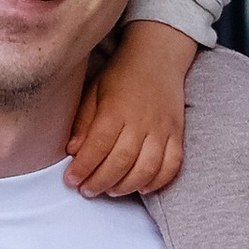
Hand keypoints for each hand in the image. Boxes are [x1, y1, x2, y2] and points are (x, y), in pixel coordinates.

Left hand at [64, 22, 194, 199]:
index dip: (84, 167)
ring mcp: (162, 128)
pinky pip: (173, 164)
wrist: (158, 57)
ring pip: (147, 167)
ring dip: (127, 186)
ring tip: (110, 190)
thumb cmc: (121, 75)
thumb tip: (73, 151)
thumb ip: (84, 121)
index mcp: (116, 108)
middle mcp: (141, 120)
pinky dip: (158, 181)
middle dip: (101, 181)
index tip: (71, 180)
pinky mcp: (177, 134)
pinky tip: (141, 187)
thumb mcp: (94, 90)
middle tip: (87, 190)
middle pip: (122, 161)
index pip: (99, 144)